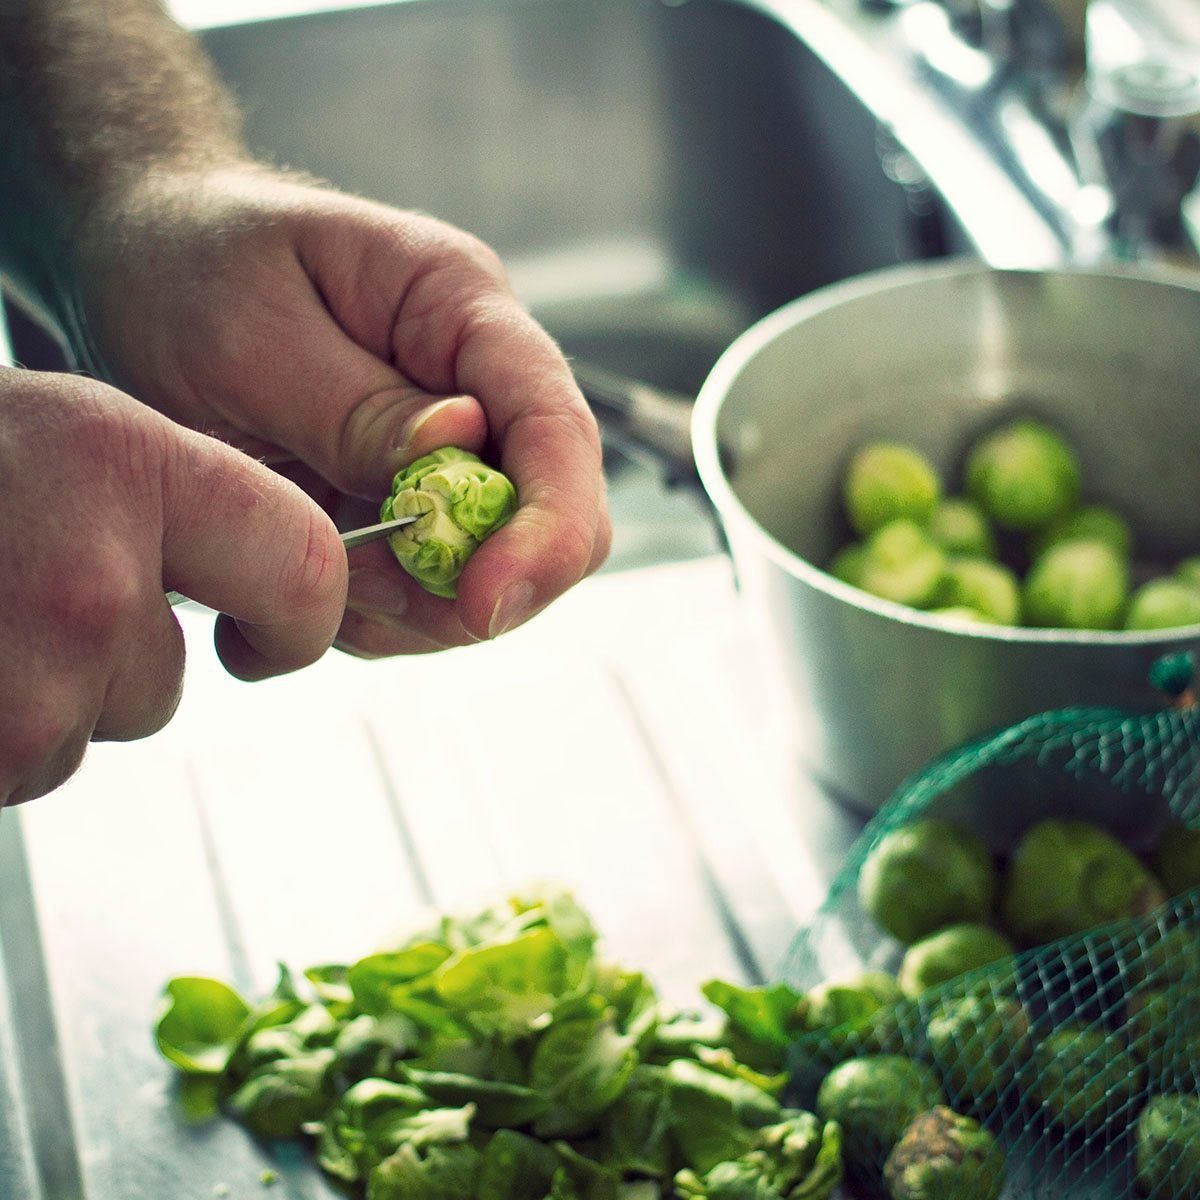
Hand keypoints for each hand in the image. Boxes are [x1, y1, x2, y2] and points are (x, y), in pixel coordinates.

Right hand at [0, 368, 346, 805]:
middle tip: (35, 609)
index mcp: (120, 464)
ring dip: (47, 694)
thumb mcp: (48, 432)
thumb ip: (165, 494)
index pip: (305, 562)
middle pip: (168, 676)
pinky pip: (25, 763)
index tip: (282, 629)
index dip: (299, 615)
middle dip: (122, 664)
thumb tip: (294, 559)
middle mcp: (90, 574)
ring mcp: (34, 675)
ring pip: (98, 720)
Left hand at [74, 166, 610, 654]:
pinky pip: (424, 593)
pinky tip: (300, 576)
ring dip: (409, 607)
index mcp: (460, 309)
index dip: (547, 529)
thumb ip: (353, 405)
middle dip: (476, 583)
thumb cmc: (191, 266)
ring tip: (303, 570)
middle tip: (361, 594)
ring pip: (488, 569)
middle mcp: (476, 385)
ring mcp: (447, 452)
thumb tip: (456, 449)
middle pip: (548, 516)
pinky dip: (372, 614)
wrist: (144, 265)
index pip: (555, 425)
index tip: (485, 602)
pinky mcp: (408, 504)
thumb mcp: (250, 331)